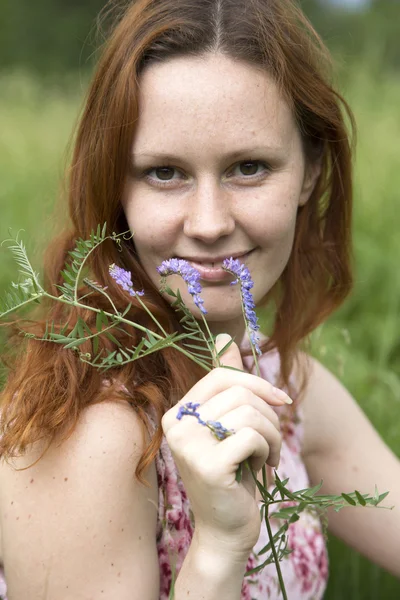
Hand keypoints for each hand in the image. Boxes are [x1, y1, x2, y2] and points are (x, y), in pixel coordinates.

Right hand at [161, 334, 289, 554]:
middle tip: (272, 442)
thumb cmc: (232, 475)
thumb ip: (226, 385)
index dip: (258, 383)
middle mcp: (175, 425)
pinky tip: (263, 470)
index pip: (222, 376)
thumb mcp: (229, 426)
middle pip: (239, 391)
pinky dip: (268, 450)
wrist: (227, 530)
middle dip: (269, 415)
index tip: (281, 402)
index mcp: (178, 412)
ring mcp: (187, 445)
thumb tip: (226, 338)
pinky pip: (252, 435)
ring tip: (268, 456)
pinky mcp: (206, 465)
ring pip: (249, 412)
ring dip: (272, 435)